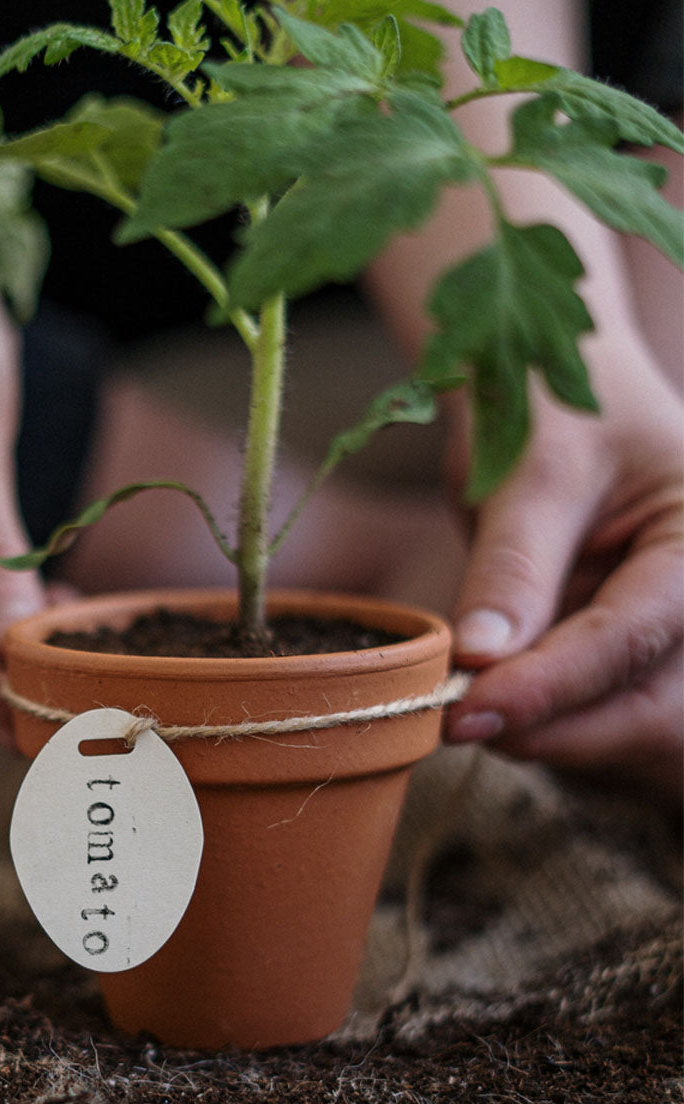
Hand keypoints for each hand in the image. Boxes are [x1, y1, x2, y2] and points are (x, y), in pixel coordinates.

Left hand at [443, 337, 682, 803]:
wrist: (538, 387)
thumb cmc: (544, 402)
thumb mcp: (529, 472)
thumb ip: (511, 567)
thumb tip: (479, 660)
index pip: (632, 637)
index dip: (549, 686)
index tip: (470, 712)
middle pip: (651, 709)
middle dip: (555, 726)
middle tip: (457, 721)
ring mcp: (661, 630)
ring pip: (623, 725)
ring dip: (545, 731)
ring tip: (465, 705)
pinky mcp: (616, 648)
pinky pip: (589, 709)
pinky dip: (537, 717)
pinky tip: (486, 699)